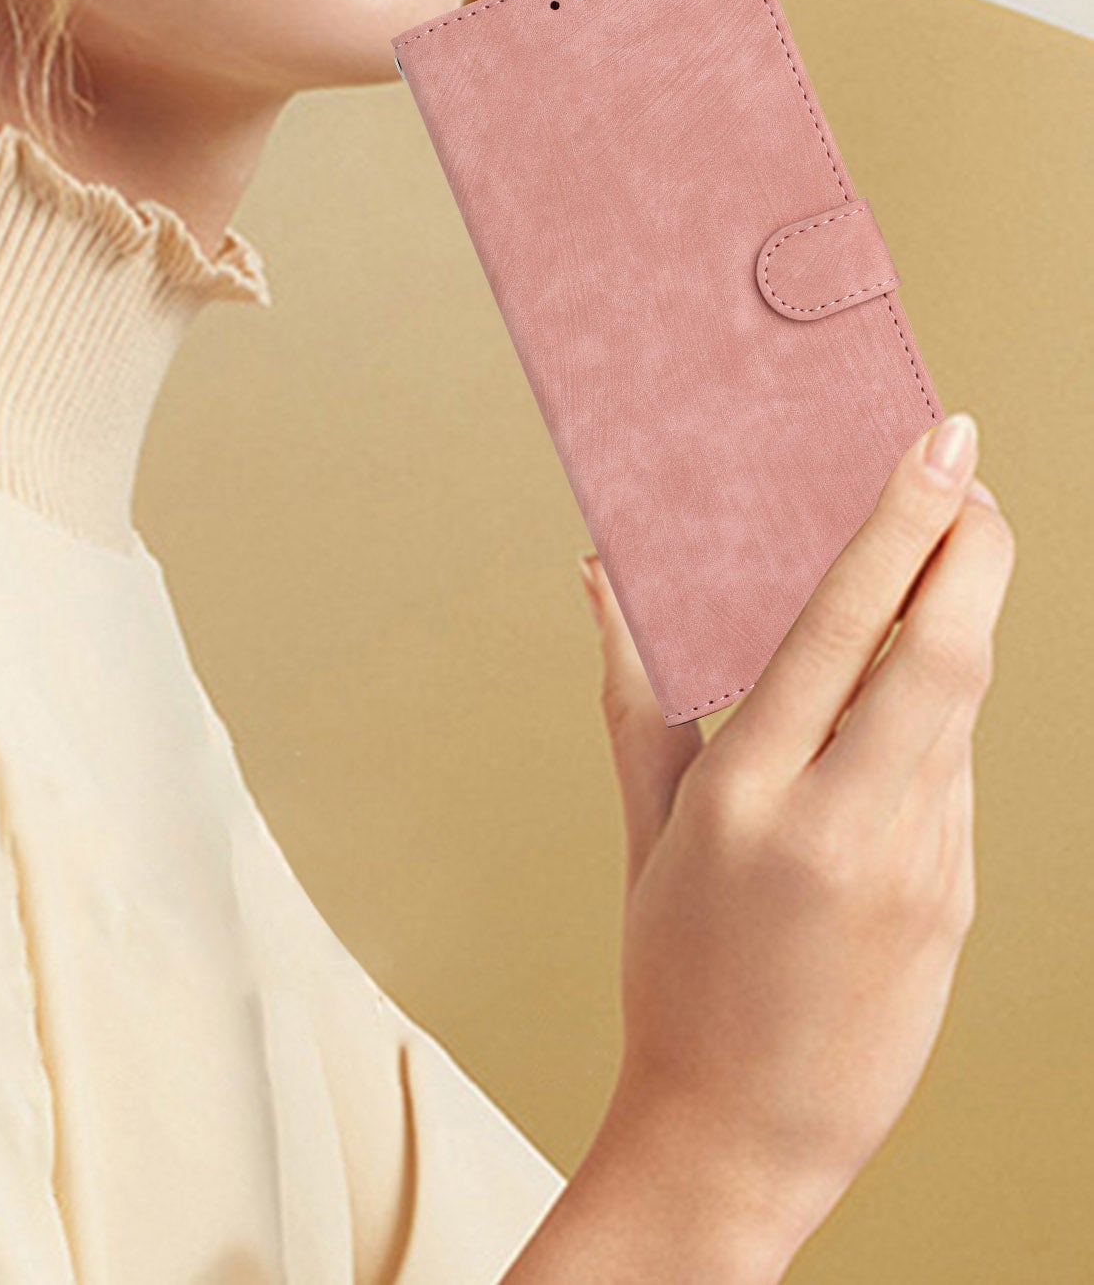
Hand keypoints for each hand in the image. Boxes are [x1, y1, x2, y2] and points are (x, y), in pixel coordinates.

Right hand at [573, 412, 1014, 1277]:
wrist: (743, 1128)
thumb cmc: (675, 969)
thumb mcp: (649, 828)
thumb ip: (636, 696)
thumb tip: (601, 584)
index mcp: (749, 799)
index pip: (845, 633)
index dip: (902, 530)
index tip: (944, 448)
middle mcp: (844, 825)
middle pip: (945, 655)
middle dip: (975, 549)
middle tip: (973, 480)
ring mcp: (919, 867)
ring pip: (962, 708)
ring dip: (957, 623)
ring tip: (936, 566)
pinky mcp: (958, 897)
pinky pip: (957, 772)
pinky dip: (940, 712)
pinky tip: (903, 701)